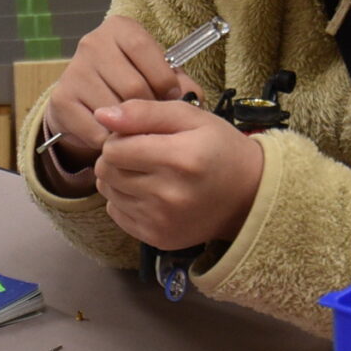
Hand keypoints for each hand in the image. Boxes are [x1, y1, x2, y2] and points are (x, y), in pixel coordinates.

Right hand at [38, 15, 196, 185]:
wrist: (87, 102)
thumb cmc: (131, 83)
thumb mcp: (157, 74)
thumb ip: (179, 82)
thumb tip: (191, 96)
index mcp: (120, 29)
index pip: (143, 49)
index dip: (163, 79)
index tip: (170, 95)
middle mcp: (92, 43)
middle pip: (133, 85)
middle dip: (148, 108)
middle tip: (151, 117)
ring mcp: (74, 70)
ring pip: (115, 110)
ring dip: (130, 127)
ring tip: (134, 128)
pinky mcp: (62, 99)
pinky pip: (96, 128)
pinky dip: (110, 139)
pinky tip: (114, 134)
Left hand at [93, 98, 263, 250]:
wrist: (249, 194)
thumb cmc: (220, 148)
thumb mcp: (191, 117)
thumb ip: (144, 112)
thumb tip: (101, 115)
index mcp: (179, 158)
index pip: (113, 149)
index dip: (119, 137)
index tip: (138, 136)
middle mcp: (168, 195)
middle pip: (106, 172)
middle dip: (116, 158)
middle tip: (142, 153)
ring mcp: (162, 221)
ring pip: (108, 192)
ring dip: (119, 179)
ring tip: (147, 172)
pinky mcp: (157, 238)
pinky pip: (117, 213)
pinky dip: (126, 200)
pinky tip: (150, 193)